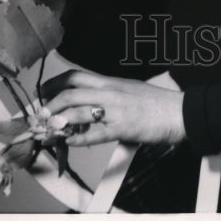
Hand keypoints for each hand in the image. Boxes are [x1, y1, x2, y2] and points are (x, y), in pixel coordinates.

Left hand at [40, 69, 185, 146]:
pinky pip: (94, 135)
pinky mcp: (122, 128)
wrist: (179, 112)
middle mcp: (109, 92)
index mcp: (110, 82)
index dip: (54, 83)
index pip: (75, 76)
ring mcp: (115, 110)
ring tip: (48, 132)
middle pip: (71, 92)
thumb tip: (91, 104)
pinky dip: (77, 140)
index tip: (43, 93)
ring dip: (58, 123)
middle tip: (41, 115)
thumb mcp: (129, 90)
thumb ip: (109, 95)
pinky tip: (68, 143)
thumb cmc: (156, 103)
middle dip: (50, 104)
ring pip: (78, 112)